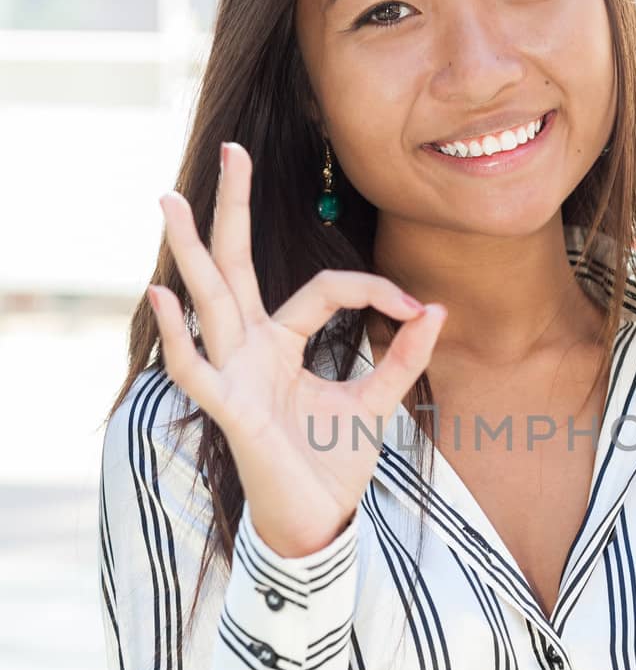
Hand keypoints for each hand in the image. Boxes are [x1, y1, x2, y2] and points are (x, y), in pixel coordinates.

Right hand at [148, 140, 447, 557]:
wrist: (320, 522)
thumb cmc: (335, 463)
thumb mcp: (378, 401)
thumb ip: (404, 357)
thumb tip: (437, 309)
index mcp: (284, 344)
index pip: (322, 290)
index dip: (371, 288)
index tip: (415, 306)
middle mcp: (252, 349)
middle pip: (238, 266)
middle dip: (235, 208)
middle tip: (232, 147)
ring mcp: (235, 374)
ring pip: (209, 301)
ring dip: (189, 251)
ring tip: (169, 200)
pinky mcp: (229, 409)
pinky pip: (196, 369)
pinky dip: (180, 336)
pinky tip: (163, 296)